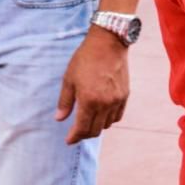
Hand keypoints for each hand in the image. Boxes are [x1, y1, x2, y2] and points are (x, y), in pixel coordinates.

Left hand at [55, 27, 129, 143]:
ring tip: (89, 122)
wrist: (108, 43)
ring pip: (107, 124)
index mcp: (89, 100)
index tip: (69, 140)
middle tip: (76, 133)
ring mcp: (117, 99)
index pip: (82, 128)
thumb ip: (65, 102)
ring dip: (97, 126)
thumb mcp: (69, 80)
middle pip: (96, 130)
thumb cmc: (85, 59)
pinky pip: (118, 115)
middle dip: (84, 134)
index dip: (74, 137)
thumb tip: (60, 119)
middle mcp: (105, 103)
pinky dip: (109, 119)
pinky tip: (102, 114)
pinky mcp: (125, 95)